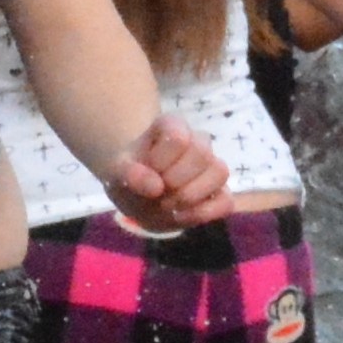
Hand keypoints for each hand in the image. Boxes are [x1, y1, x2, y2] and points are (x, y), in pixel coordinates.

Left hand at [105, 114, 232, 232]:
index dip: (161, 161)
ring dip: (190, 196)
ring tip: (167, 205)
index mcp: (172, 126)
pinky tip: (180, 215)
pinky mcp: (220, 193)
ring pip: (219, 172)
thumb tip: (156, 187)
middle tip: (156, 193)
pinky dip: (203, 213)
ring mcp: (212, 167)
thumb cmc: (130, 177)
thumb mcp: (116, 173)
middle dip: (175, 180)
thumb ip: (129, 175)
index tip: (147, 171)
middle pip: (202, 153)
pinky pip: (227, 202)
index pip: (178, 138)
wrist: (139, 198)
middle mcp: (197, 141)